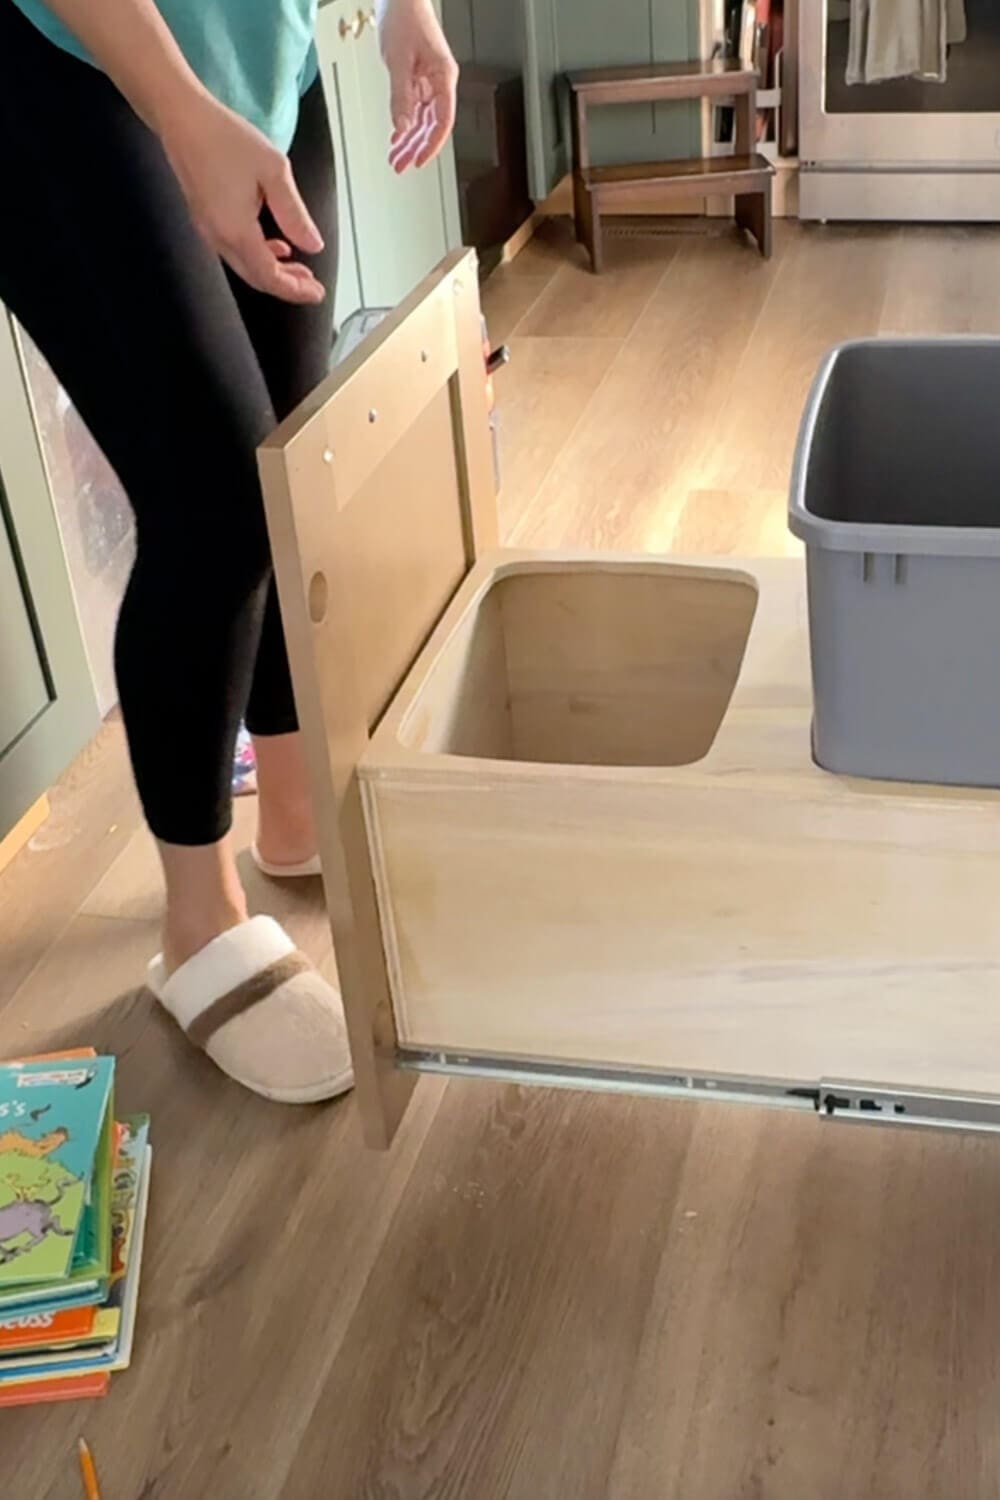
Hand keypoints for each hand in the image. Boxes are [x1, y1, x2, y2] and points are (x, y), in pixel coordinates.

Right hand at [160, 91, 325, 303]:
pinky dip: (258, 256)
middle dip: (286, 286)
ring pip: (246, 267)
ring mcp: (208, 230)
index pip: (270, 276)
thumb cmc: (226, 138)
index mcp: (236, 230)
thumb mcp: (273, 171)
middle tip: (312, 285)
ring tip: (300, 268)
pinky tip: (276, 245)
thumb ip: (294, 213)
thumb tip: (313, 246)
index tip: (318, 292)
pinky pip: (234, 250)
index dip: (296, 290)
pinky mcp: (205, 219)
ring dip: (273, 271)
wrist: (181, 117)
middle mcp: (218, 238)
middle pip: (257, 278)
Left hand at [378, 0, 458, 171]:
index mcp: (444, 77)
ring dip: (409, 139)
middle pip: (432, 125)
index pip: (442, 121)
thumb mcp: (398, 61)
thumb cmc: (404, 17)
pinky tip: (397, 136)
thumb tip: (402, 128)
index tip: (418, 162)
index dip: (431, 145)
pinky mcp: (419, 76)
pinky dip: (405, 122)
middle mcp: (440, 82)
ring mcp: (430, 80)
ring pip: (422, 119)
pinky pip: (415, 107)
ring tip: (396, 157)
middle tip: (400, 166)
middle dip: (415, 147)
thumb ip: (400, 97)